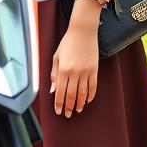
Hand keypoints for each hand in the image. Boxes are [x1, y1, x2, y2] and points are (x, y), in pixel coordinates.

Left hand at [50, 0, 99, 116]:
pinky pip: (93, 87)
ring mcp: (86, 72)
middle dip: (68, 107)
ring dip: (79, 104)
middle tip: (67, 114)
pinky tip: (87, 101)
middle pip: (71, 95)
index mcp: (63, 69)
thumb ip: (54, 73)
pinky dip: (90, 96)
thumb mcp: (56, 57)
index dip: (59, 103)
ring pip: (83, 93)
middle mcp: (74, 73)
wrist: (82, 32)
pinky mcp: (94, 70)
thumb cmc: (67, 44)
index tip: (58, 111)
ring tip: (77, 110)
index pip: (60, 91)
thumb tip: (52, 89)